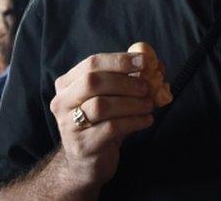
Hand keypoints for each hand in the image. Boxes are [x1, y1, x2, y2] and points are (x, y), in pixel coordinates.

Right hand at [47, 53, 154, 191]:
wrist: (88, 161)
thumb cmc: (103, 122)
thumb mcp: (114, 97)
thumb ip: (132, 79)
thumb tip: (158, 65)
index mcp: (68, 84)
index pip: (92, 63)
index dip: (119, 60)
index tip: (143, 62)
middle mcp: (62, 102)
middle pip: (93, 82)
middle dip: (125, 82)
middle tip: (147, 87)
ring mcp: (69, 124)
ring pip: (101, 106)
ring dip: (131, 103)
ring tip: (149, 105)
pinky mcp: (82, 145)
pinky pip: (111, 128)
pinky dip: (133, 121)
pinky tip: (146, 120)